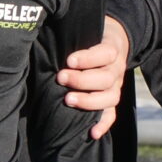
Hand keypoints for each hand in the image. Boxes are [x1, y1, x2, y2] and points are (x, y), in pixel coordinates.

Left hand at [58, 16, 129, 138]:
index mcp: (112, 49)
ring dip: (89, 101)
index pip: (105, 54)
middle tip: (61, 78)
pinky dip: (103, 124)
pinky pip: (112, 114)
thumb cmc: (92, 36)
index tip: (69, 60)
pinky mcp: (112, 99)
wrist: (115, 41)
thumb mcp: (88, 28)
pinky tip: (92, 132)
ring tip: (68, 100)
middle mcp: (116, 69)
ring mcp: (116, 86)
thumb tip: (44, 32)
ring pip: (110, 97)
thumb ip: (72, 33)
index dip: (88, 58)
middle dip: (82, 80)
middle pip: (106, 78)